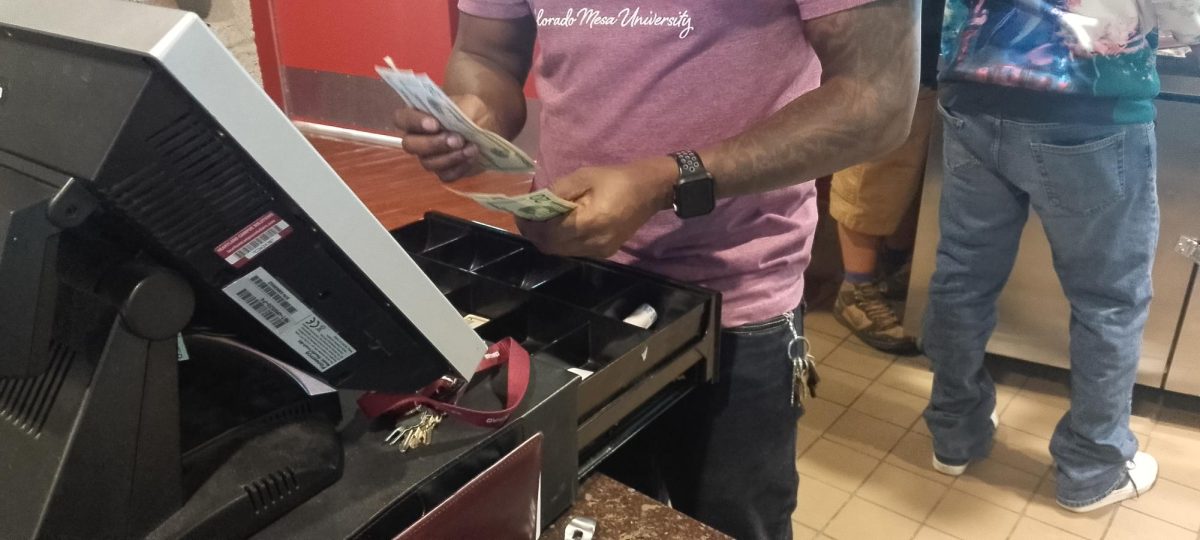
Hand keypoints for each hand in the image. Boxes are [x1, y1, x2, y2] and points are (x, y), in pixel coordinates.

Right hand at [393, 95, 495, 180]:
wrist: (485, 125)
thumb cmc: (470, 110)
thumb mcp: (468, 103)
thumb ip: (459, 110)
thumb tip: (457, 125)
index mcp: (417, 116)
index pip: (402, 118)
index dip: (415, 122)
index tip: (435, 124)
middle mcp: (418, 138)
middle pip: (410, 146)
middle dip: (433, 144)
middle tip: (456, 140)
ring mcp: (429, 157)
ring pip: (428, 163)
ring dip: (450, 157)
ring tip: (471, 148)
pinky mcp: (444, 170)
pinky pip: (445, 176)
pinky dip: (459, 168)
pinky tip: (471, 158)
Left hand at [520, 157, 677, 257]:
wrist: (651, 190)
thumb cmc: (617, 179)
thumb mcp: (584, 176)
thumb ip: (557, 190)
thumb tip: (536, 201)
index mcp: (589, 222)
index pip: (549, 231)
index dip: (531, 224)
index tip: (520, 212)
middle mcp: (593, 243)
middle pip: (552, 247)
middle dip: (535, 233)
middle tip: (527, 217)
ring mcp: (600, 251)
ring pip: (561, 252)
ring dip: (547, 238)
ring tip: (541, 220)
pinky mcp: (604, 252)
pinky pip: (574, 251)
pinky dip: (561, 240)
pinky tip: (560, 225)